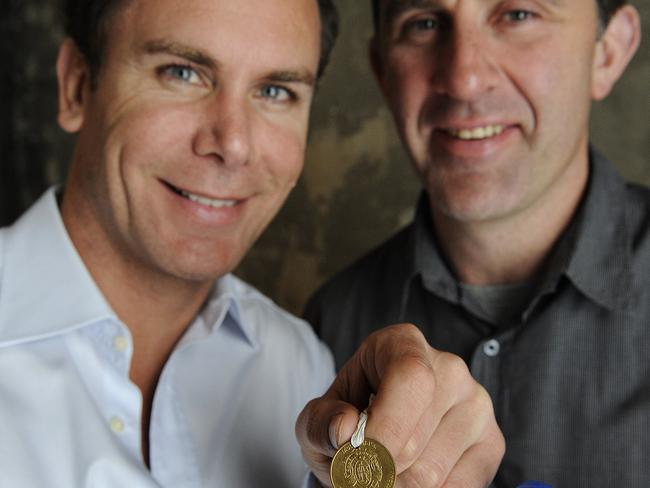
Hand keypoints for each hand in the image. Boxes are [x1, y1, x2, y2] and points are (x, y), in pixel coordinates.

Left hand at [296, 324, 503, 486]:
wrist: (374, 441)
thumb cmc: (347, 422)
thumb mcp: (318, 419)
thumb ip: (321, 422)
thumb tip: (346, 429)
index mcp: (402, 343)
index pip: (410, 377)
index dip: (385, 425)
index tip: (357, 455)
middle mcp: (449, 367)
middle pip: (415, 437)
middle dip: (377, 467)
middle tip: (361, 467)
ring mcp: (477, 404)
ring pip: (432, 472)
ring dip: (396, 485)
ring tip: (383, 469)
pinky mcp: (493, 442)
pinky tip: (410, 477)